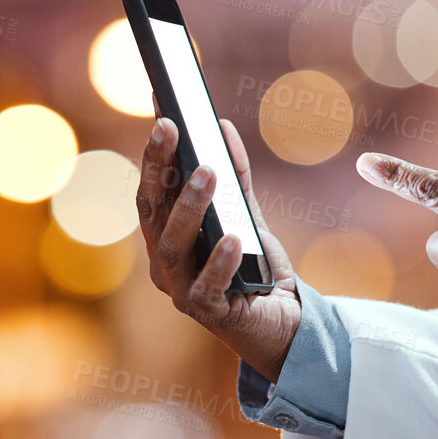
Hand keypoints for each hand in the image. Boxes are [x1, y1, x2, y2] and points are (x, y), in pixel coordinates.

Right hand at [137, 98, 302, 381]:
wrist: (285, 323)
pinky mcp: (211, 314)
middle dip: (160, 167)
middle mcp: (165, 265)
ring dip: (189, 206)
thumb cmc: (255, 269)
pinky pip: (207, 288)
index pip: (152, 192)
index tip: (163, 115)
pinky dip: (219, 262)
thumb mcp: (247, 217)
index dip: (154, 154)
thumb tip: (223, 128)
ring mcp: (182, 292)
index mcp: (166, 240)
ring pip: (174, 247)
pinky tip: (234, 238)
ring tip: (208, 172)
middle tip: (171, 127)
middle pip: (154, 213)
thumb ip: (236, 179)